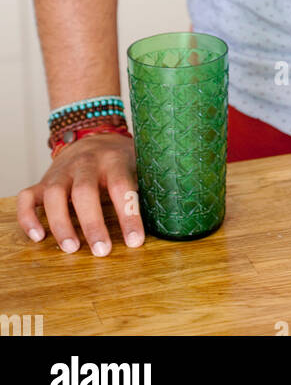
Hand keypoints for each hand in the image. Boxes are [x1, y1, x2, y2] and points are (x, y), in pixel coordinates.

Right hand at [17, 133, 144, 255]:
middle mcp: (86, 163)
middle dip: (92, 223)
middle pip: (85, 191)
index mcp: (114, 159)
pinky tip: (38, 237)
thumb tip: (168, 218)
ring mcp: (62, 171)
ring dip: (61, 223)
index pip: (121, 186)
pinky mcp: (44, 181)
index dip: (128, 214)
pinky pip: (28, 197)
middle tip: (102, 251)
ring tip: (71, 248)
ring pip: (55, 194)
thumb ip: (149, 187)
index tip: (134, 242)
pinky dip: (29, 217)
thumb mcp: (139, 164)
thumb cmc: (121, 159)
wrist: (93, 133)